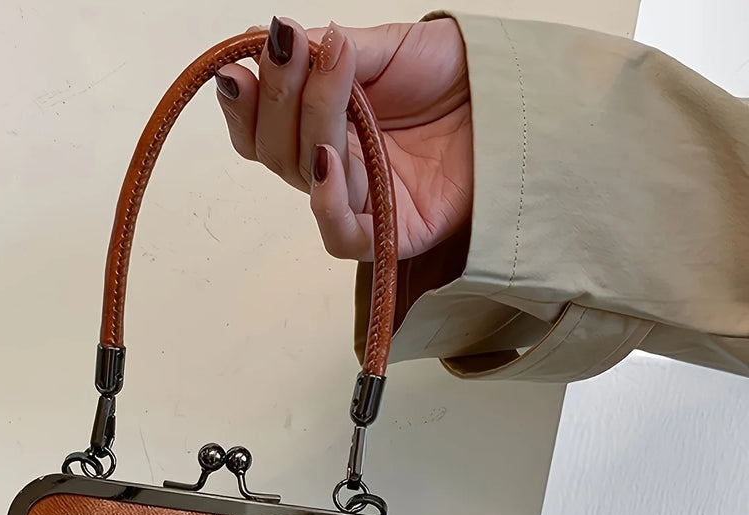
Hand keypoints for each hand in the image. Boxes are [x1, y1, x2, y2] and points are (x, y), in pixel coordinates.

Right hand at [215, 16, 471, 260]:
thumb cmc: (459, 76)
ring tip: (335, 71)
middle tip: (292, 49)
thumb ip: (326, 52)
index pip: (261, 127)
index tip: (240, 63)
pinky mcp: (390, 234)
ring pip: (303, 176)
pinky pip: (339, 234)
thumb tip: (267, 39)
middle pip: (274, 150)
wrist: (516, 98)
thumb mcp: (385, 46)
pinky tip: (327, 157)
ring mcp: (361, 200)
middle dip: (278, 96)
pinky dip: (326, 199)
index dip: (243, 102)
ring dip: (311, 120)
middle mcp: (335, 164)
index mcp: (324, 124)